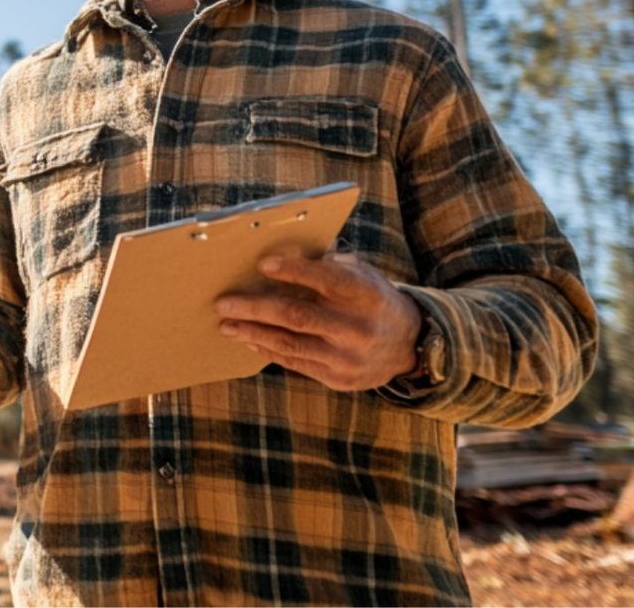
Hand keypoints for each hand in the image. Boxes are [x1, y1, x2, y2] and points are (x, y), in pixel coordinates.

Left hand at [213, 252, 421, 391]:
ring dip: (253, 334)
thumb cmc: (372, 299)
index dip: (293, 271)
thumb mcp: (362, 275)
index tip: (262, 265)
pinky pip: (296, 363)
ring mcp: (348, 358)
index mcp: (366, 294)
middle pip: (298, 316)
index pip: (326, 279)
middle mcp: (358, 328)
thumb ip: (328, 266)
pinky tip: (250, 340)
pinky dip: (269, 350)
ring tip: (227, 325)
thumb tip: (282, 254)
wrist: (409, 345)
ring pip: (291, 345)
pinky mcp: (339, 379)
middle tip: (224, 304)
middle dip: (255, 309)